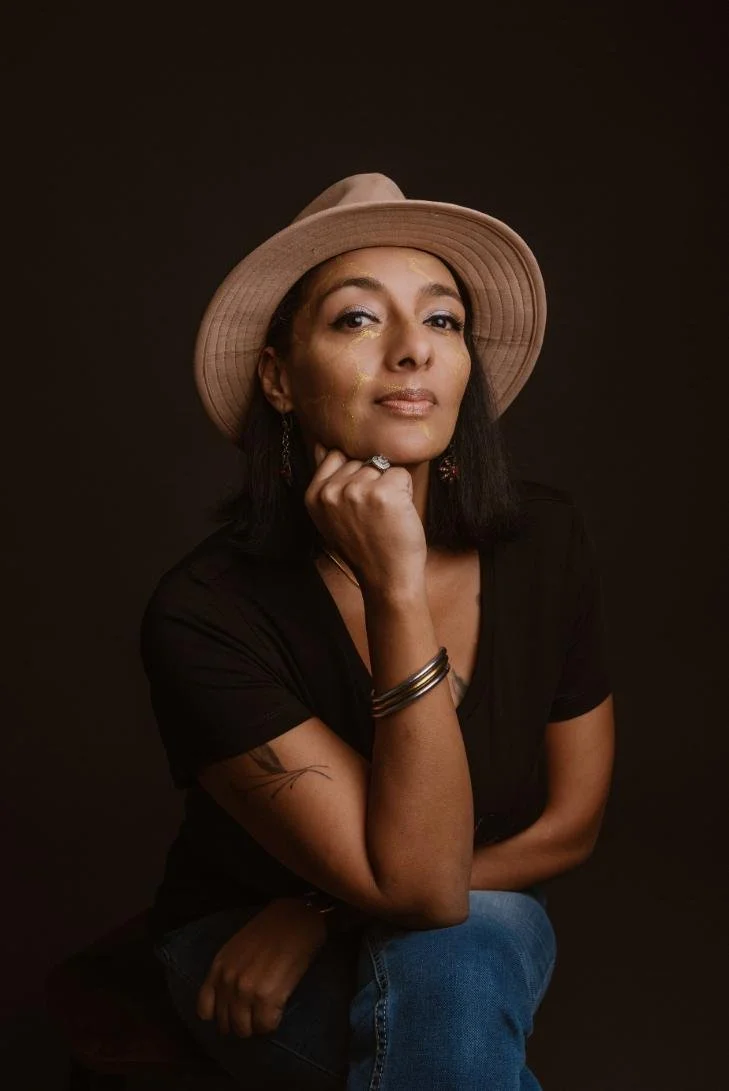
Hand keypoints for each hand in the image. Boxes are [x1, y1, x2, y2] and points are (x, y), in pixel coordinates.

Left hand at [196, 897, 327, 1036]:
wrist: (297, 917)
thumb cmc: (271, 928)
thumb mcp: (238, 947)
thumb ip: (229, 971)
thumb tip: (230, 998)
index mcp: (219, 967)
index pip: (205, 1010)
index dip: (220, 1016)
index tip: (234, 1014)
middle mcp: (228, 981)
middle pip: (226, 1024)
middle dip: (240, 1025)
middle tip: (254, 1017)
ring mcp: (246, 990)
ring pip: (244, 1029)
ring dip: (255, 1027)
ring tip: (266, 1015)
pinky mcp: (268, 997)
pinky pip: (265, 1026)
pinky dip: (272, 1024)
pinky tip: (278, 1011)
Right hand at [304, 444, 426, 592]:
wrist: (385, 578)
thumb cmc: (364, 545)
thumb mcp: (332, 514)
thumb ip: (327, 478)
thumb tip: (321, 442)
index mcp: (313, 495)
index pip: (336, 455)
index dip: (354, 475)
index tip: (358, 504)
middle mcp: (331, 491)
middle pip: (361, 460)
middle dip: (372, 481)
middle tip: (372, 515)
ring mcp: (356, 490)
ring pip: (381, 465)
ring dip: (389, 486)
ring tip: (384, 516)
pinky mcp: (383, 493)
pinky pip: (401, 474)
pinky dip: (406, 492)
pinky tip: (397, 515)